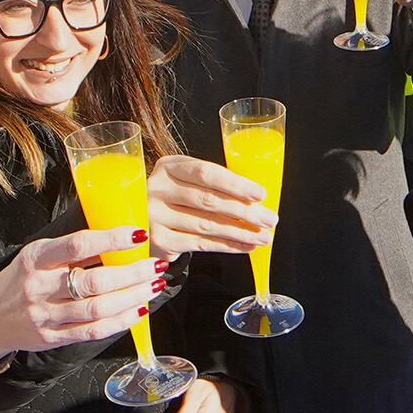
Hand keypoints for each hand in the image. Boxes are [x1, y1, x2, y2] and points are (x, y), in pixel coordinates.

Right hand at [0, 228, 160, 354]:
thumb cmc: (22, 280)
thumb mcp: (37, 256)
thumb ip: (71, 250)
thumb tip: (119, 238)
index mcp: (36, 258)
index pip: (77, 245)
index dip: (111, 239)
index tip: (139, 234)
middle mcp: (39, 287)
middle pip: (94, 281)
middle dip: (132, 273)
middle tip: (156, 265)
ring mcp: (46, 315)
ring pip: (97, 308)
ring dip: (132, 297)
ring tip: (154, 285)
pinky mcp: (52, 337)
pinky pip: (93, 331)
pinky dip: (120, 321)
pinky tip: (138, 310)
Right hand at [149, 153, 274, 253]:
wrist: (142, 221)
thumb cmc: (175, 198)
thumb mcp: (187, 181)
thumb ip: (213, 185)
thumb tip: (258, 200)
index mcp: (169, 166)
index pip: (206, 173)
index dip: (236, 184)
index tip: (261, 194)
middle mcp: (157, 188)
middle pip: (208, 200)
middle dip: (245, 212)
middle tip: (270, 220)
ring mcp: (154, 216)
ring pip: (207, 225)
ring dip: (241, 232)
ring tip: (263, 237)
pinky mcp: (158, 240)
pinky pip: (200, 244)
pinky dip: (227, 246)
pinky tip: (246, 246)